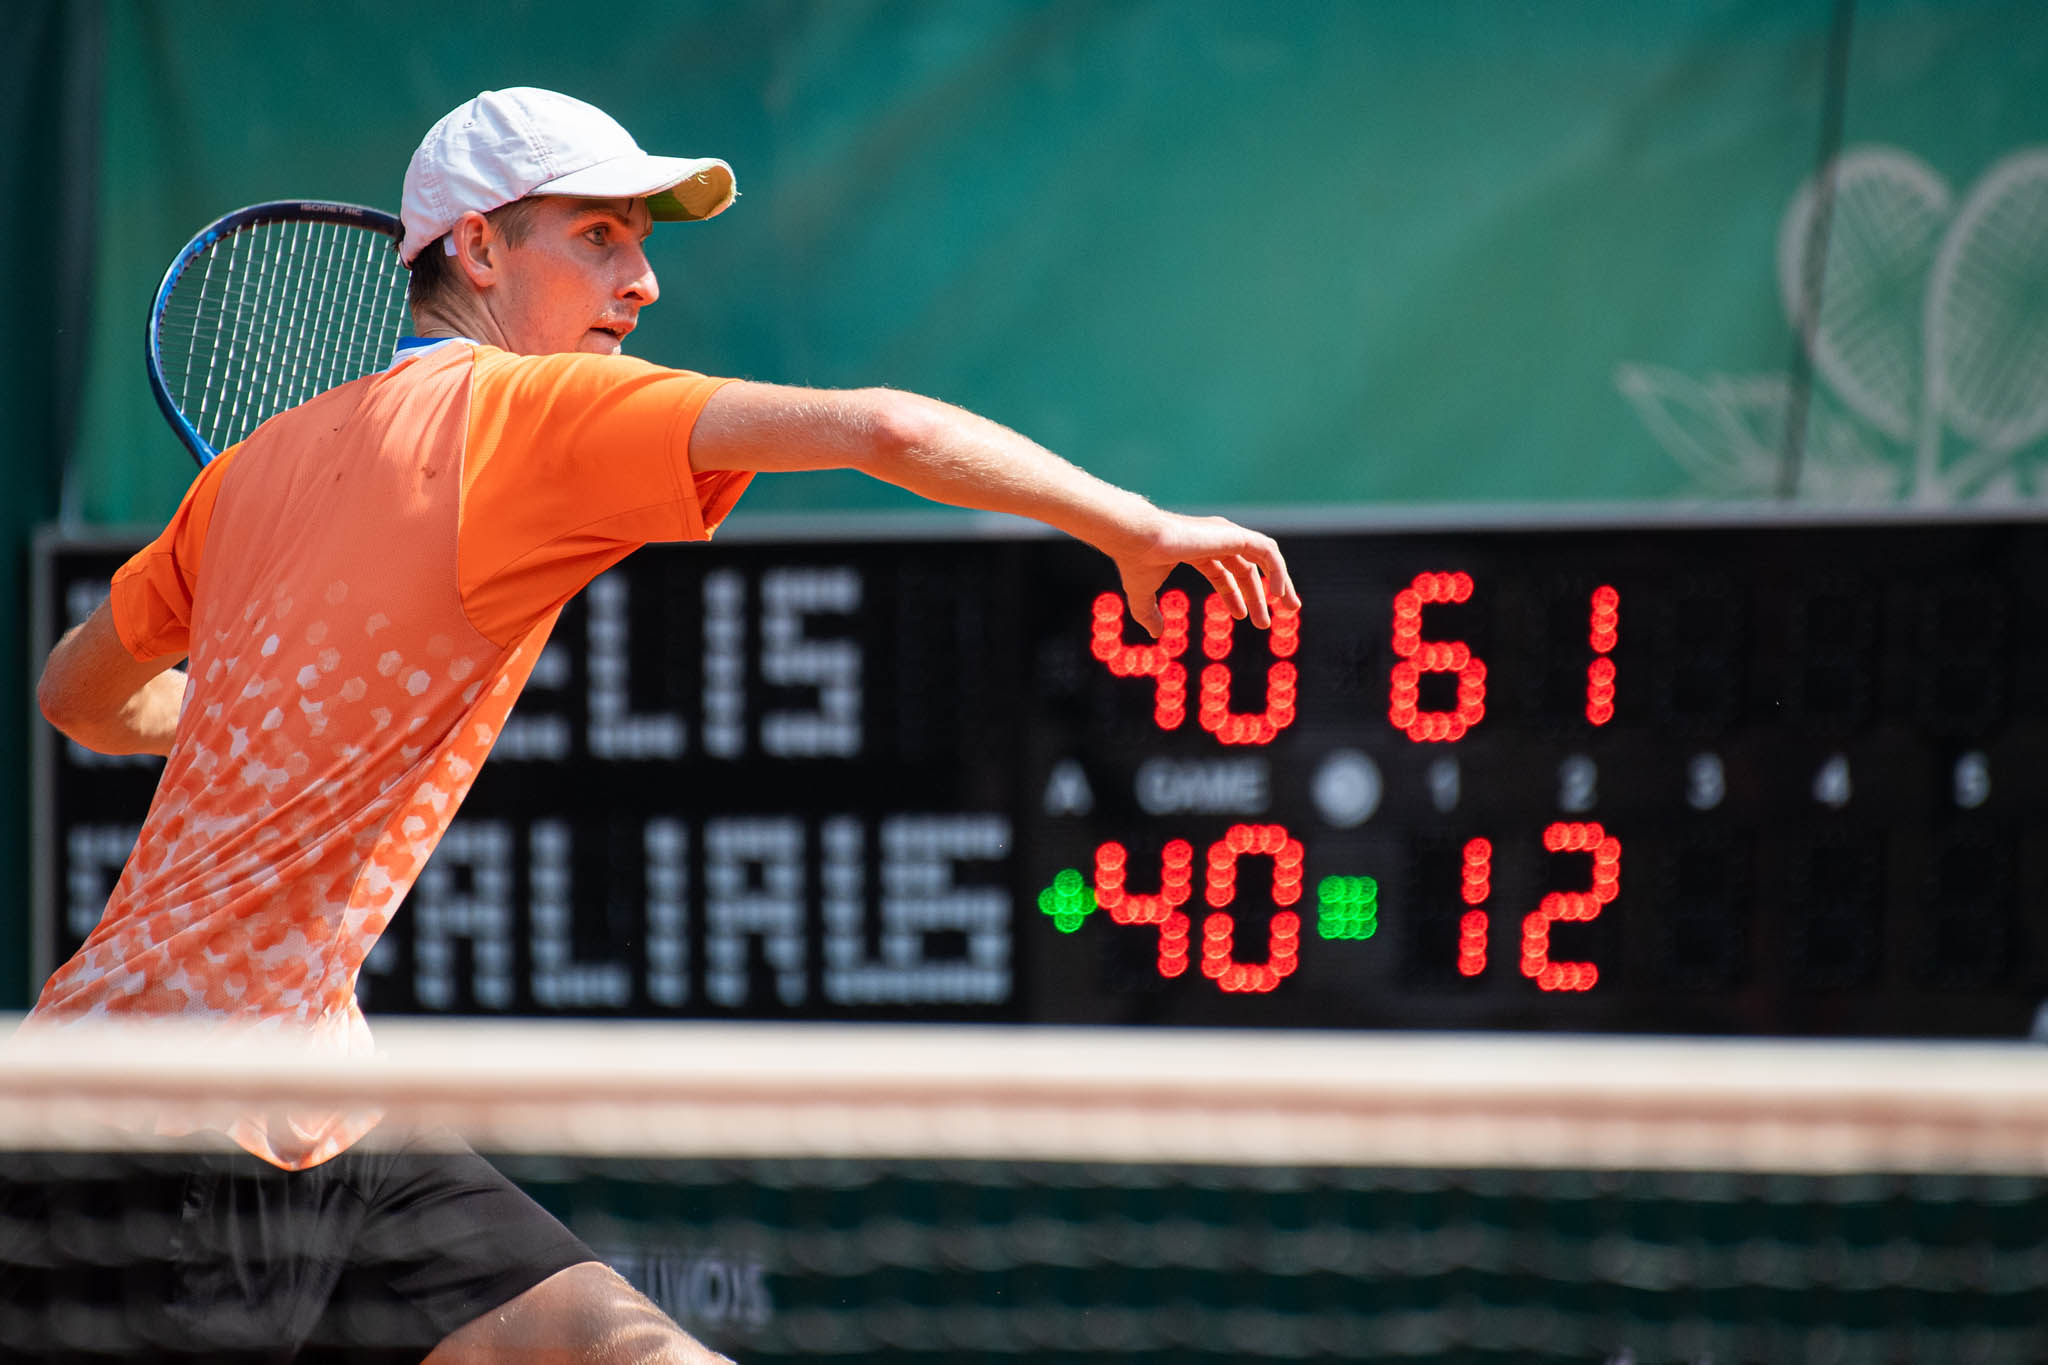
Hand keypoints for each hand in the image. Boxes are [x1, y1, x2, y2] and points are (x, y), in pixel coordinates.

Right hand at [1113, 512, 1299, 637]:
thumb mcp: (1142, 594)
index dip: (1234, 596)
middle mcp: (1214, 540)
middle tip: (1269, 622)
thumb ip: (1149, 613)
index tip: (1243, 617)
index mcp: (1196, 550)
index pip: (1223, 573)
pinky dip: (1278, 571)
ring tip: (1291, 607)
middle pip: (1246, 568)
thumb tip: (1155, 634)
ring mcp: (1226, 535)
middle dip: (1261, 595)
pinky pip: (1268, 552)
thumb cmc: (1136, 561)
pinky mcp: (1235, 535)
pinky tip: (1279, 595)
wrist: (1136, 539)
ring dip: (1280, 582)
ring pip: (1263, 558)